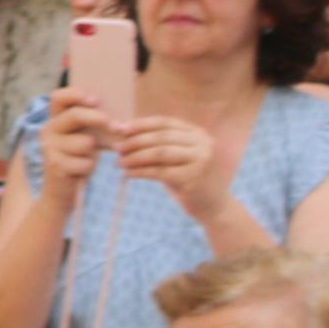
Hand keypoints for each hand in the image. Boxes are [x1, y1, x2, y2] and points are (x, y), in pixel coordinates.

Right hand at [38, 86, 114, 185]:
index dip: (77, 94)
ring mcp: (49, 148)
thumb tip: (121, 122)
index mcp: (55, 120)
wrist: (61, 191)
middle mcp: (47, 131)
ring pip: (86, 142)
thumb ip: (97, 125)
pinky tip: (80, 172)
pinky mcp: (55, 165)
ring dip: (94, 153)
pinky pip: (86, 161)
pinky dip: (89, 168)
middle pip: (76, 115)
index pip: (59, 97)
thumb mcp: (86, 137)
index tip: (96, 100)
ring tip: (85, 160)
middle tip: (117, 127)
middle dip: (99, 119)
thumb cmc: (78, 160)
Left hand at [114, 110, 229, 218]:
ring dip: (136, 157)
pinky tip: (128, 174)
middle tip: (116, 148)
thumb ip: (154, 143)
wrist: (212, 205)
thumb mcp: (174, 157)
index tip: (120, 129)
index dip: (141, 124)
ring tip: (119, 162)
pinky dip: (141, 172)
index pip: (165, 123)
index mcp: (198, 133)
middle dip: (135, 141)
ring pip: (160, 153)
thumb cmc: (186, 177)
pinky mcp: (194, 178)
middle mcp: (203, 143)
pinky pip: (160, 172)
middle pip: (161, 137)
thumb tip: (119, 128)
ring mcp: (201, 160)